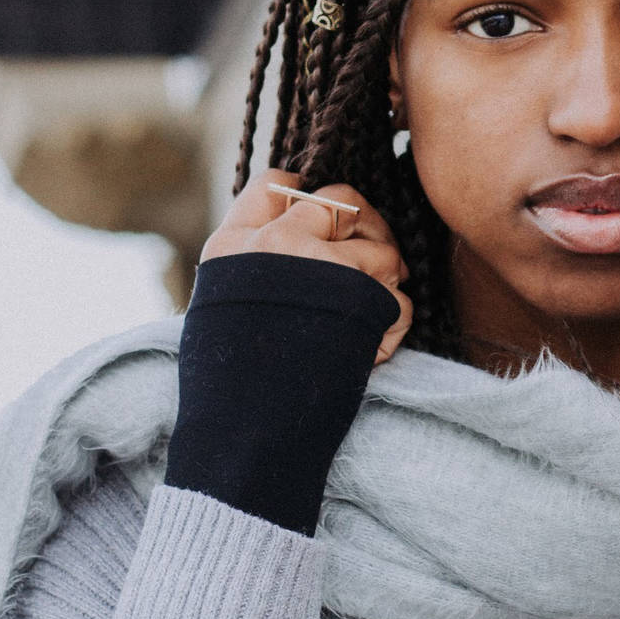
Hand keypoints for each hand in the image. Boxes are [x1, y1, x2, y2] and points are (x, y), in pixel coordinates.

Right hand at [201, 170, 412, 364]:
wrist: (242, 435)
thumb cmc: (229, 381)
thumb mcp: (220, 303)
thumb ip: (254, 261)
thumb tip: (300, 227)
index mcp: (234, 243)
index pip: (278, 183)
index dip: (308, 198)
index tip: (322, 223)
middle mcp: (278, 243)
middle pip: (343, 201)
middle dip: (365, 228)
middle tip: (366, 261)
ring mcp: (323, 267)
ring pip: (384, 252)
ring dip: (383, 289)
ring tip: (361, 324)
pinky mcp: (362, 302)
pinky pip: (400, 302)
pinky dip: (392, 329)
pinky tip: (365, 352)